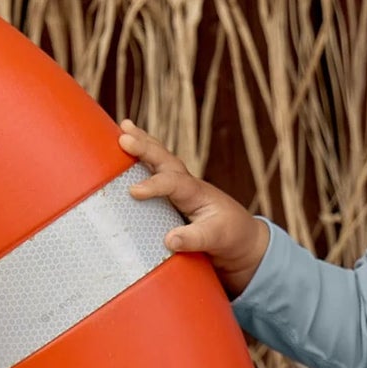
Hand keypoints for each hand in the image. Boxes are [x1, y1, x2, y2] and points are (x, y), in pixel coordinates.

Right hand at [117, 121, 270, 297]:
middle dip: (145, 148)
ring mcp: (179, 188)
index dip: (154, 185)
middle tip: (123, 137)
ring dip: (142, 144)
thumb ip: (195, 239)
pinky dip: (140, 160)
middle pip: (165, 160)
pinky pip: (154, 173)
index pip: (173, 183)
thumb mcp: (218, 239)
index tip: (134, 191)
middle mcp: (187, 185)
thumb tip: (169, 240)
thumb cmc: (232, 236)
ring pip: (160, 160)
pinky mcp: (172, 196)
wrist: (243, 238)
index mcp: (197, 193)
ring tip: (123, 127)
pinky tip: (126, 150)